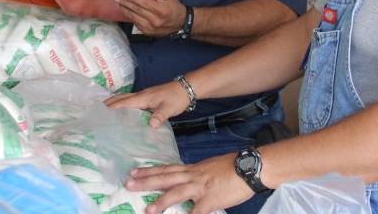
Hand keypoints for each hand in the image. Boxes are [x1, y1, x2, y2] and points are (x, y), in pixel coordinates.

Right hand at [104, 80, 189, 128]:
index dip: (112, 107)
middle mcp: (141, 95)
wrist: (186, 88)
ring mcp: (144, 95)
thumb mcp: (169, 108)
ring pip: (126, 97)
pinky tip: (124, 109)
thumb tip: (151, 125)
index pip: (124, 102)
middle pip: (121, 97)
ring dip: (115, 102)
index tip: (100, 112)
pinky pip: (131, 100)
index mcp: (143, 98)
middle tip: (97, 109)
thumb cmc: (177, 98)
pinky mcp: (148, 97)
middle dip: (109, 102)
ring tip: (105, 109)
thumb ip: (160, 116)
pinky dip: (123, 103)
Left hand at [115, 0, 185, 36]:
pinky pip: (136, 24)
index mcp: (161, 10)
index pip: (144, 3)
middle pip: (137, 10)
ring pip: (135, 18)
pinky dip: (130, 17)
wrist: (180, 22)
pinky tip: (126, 11)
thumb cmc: (173, 7)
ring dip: (125, 10)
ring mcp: (151, 28)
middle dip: (126, 4)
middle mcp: (155, 21)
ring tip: (119, 4)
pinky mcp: (148, 33)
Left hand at [124, 154, 253, 213]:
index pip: (167, 168)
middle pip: (166, 178)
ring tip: (147, 209)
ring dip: (161, 201)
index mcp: (192, 170)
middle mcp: (193, 176)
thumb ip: (197, 176)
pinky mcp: (211, 199)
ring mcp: (201, 187)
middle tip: (128, 183)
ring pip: (177, 193)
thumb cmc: (232, 168)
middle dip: (146, 181)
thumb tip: (188, 182)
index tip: (134, 172)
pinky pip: (197, 212)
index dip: (150, 170)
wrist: (249, 167)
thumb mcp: (210, 169)